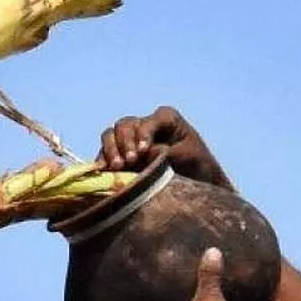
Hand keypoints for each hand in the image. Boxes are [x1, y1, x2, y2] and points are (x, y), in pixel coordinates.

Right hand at [95, 106, 232, 189]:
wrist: (195, 181)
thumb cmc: (197, 164)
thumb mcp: (189, 156)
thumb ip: (168, 152)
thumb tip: (145, 154)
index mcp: (165, 118)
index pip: (148, 122)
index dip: (143, 135)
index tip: (143, 151)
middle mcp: (144, 125)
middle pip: (125, 125)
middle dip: (124, 142)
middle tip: (129, 161)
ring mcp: (131, 139)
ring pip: (110, 134)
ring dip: (111, 149)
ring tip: (117, 167)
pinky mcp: (121, 154)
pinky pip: (105, 152)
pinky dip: (103, 159)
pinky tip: (103, 170)